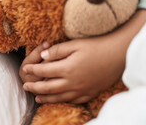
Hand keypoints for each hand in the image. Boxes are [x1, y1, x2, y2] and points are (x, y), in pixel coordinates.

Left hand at [22, 9, 145, 103]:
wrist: (120, 54)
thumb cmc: (97, 45)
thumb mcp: (76, 44)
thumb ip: (58, 50)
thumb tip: (42, 55)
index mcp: (67, 68)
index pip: (44, 71)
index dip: (33, 70)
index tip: (25, 68)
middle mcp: (73, 82)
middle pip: (48, 87)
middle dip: (35, 87)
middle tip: (25, 86)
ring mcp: (82, 89)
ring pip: (59, 97)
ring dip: (45, 97)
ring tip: (36, 97)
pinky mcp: (91, 92)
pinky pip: (74, 100)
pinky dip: (62, 101)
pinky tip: (58, 99)